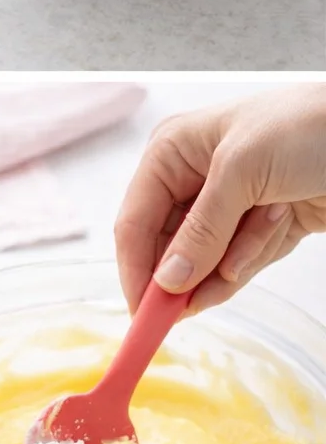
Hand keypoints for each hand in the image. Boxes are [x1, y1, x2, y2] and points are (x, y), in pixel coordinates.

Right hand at [115, 85, 325, 314]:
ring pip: (207, 262)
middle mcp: (192, 179)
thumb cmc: (307, 126)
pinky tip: (282, 223)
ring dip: (242, 253)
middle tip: (192, 307)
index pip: (135, 222)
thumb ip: (202, 229)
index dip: (136, 270)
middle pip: (169, 249)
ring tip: (273, 220)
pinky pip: (240, 263)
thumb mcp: (243, 171)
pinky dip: (259, 254)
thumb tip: (167, 280)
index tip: (143, 317)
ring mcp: (227, 205)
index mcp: (172, 152)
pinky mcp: (259, 225)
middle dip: (192, 270)